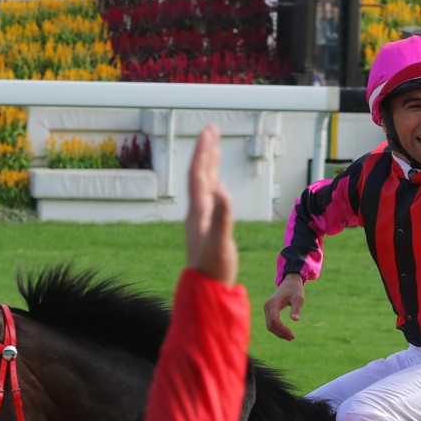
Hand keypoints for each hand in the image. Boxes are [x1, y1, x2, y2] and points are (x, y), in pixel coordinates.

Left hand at [185, 125, 236, 284]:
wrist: (205, 290)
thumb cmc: (213, 268)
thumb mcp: (220, 241)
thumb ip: (222, 215)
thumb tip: (223, 189)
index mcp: (198, 211)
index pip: (198, 174)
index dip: (204, 151)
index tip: (210, 131)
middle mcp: (197, 212)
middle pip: (199, 175)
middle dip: (205, 151)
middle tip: (211, 129)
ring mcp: (201, 220)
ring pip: (204, 186)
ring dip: (209, 165)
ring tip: (214, 149)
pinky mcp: (207, 228)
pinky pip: (210, 199)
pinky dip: (214, 185)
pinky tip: (218, 184)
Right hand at [263, 273, 304, 340]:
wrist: (290, 282)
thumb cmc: (295, 290)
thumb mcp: (298, 298)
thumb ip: (296, 308)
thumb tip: (295, 319)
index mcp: (273, 303)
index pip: (275, 320)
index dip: (282, 329)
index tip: (292, 335)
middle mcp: (267, 306)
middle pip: (271, 325)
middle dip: (281, 333)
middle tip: (292, 338)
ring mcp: (267, 308)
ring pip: (269, 325)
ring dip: (279, 333)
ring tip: (290, 337)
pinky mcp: (269, 310)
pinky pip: (271, 323)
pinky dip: (277, 329)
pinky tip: (286, 333)